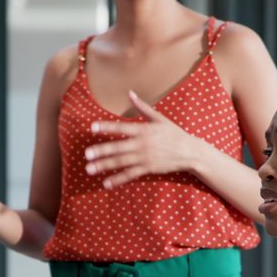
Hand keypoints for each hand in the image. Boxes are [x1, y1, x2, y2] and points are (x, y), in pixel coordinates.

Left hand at [85, 90, 205, 188]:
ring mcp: (145, 157)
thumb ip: (142, 107)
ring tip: (90, 169)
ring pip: (121, 162)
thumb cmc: (174, 133)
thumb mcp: (159, 118)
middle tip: (86, 154)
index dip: (106, 127)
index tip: (92, 127)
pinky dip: (118, 179)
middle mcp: (142, 144)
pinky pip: (130, 174)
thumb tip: (130, 93)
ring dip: (104, 166)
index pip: (121, 127)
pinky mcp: (148, 168)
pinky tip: (106, 183)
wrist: (189, 151)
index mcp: (144, 129)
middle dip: (101, 151)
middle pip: (118, 147)